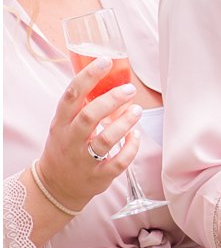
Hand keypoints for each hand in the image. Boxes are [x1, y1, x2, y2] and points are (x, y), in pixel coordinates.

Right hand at [35, 56, 142, 211]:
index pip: (71, 95)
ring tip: (137, 111)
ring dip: (124, 123)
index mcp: (61, 123)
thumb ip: (84, 106)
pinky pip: (118, 162)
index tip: (105, 62)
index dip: (87, 77)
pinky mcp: (98, 176)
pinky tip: (135, 136)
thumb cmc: (66, 146)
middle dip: (112, 100)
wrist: (56, 185)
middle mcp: (70, 140)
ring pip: (105, 140)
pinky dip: (131, 148)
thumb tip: (112, 80)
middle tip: (129, 90)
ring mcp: (83, 159)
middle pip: (89, 116)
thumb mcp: (66, 125)